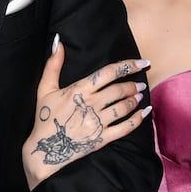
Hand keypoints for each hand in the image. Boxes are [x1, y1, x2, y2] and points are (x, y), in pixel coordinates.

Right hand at [22, 38, 150, 187]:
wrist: (46, 149)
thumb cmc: (45, 117)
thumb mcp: (45, 89)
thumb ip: (53, 64)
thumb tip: (58, 42)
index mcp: (79, 90)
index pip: (109, 73)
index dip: (128, 66)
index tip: (142, 63)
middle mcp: (91, 104)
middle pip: (119, 90)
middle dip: (133, 85)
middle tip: (140, 83)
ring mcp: (97, 122)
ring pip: (124, 107)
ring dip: (136, 100)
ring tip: (140, 95)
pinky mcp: (102, 138)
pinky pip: (125, 127)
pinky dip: (138, 119)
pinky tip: (145, 113)